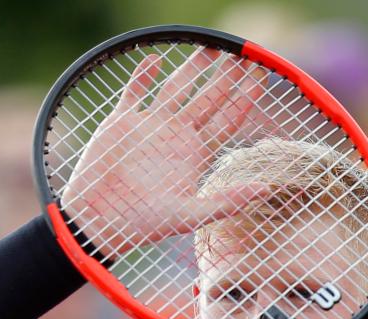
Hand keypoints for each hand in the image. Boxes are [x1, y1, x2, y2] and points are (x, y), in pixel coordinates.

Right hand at [61, 48, 268, 258]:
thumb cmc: (146, 223)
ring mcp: (150, 126)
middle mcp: (177, 135)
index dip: (245, 98)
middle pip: (208, 98)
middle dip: (225, 76)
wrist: (100, 221)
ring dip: (192, 67)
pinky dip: (144, 75)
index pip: (228, 119)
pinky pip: (135, 91)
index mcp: (197, 154)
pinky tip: (156, 59)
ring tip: (210, 46)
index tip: (261, 76)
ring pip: (177, 88)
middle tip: (242, 54)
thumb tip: (267, 189)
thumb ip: (230, 200)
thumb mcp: (193, 215)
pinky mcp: (122, 122)